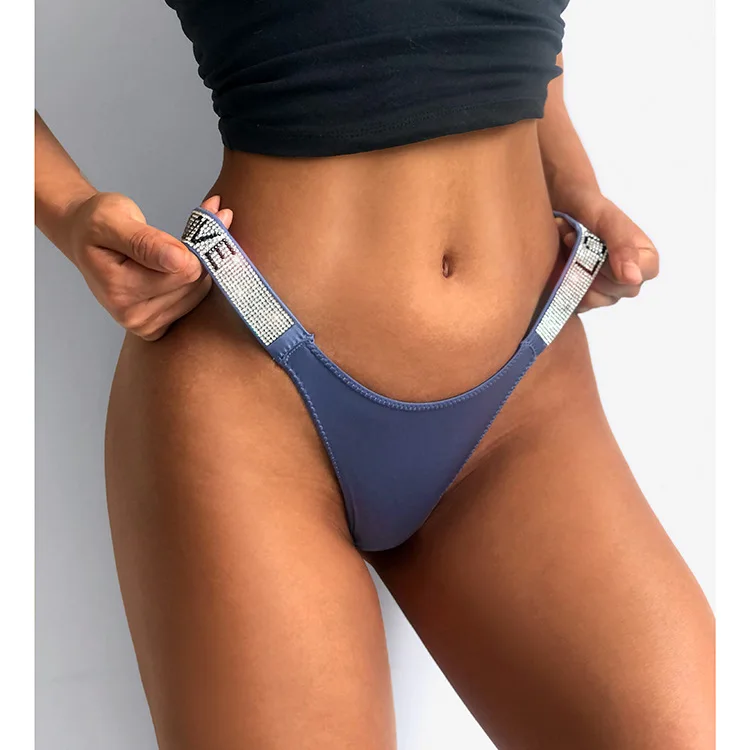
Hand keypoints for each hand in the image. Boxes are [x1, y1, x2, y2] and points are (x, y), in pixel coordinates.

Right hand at [63, 193, 232, 339]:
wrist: (83, 238)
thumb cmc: (96, 224)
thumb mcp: (112, 220)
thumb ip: (145, 241)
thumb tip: (179, 260)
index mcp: (119, 288)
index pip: (185, 269)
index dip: (195, 244)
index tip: (197, 224)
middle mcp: (131, 315)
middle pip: (194, 283)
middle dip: (195, 256)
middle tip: (180, 236)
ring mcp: (144, 325)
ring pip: (197, 293)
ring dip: (193, 268)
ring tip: (170, 252)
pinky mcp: (155, 328)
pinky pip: (192, 304)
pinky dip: (190, 284)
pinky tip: (171, 270)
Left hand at [554, 193, 659, 312]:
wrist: (562, 206)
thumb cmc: (590, 209)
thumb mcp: (608, 221)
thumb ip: (623, 246)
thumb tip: (634, 279)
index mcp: (644, 261)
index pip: (633, 282)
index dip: (609, 267)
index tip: (591, 243)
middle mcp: (627, 280)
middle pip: (611, 294)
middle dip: (587, 265)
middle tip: (571, 237)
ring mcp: (604, 292)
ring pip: (590, 299)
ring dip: (571, 270)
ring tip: (564, 243)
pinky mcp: (581, 297)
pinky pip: (572, 302)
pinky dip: (560, 280)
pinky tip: (558, 258)